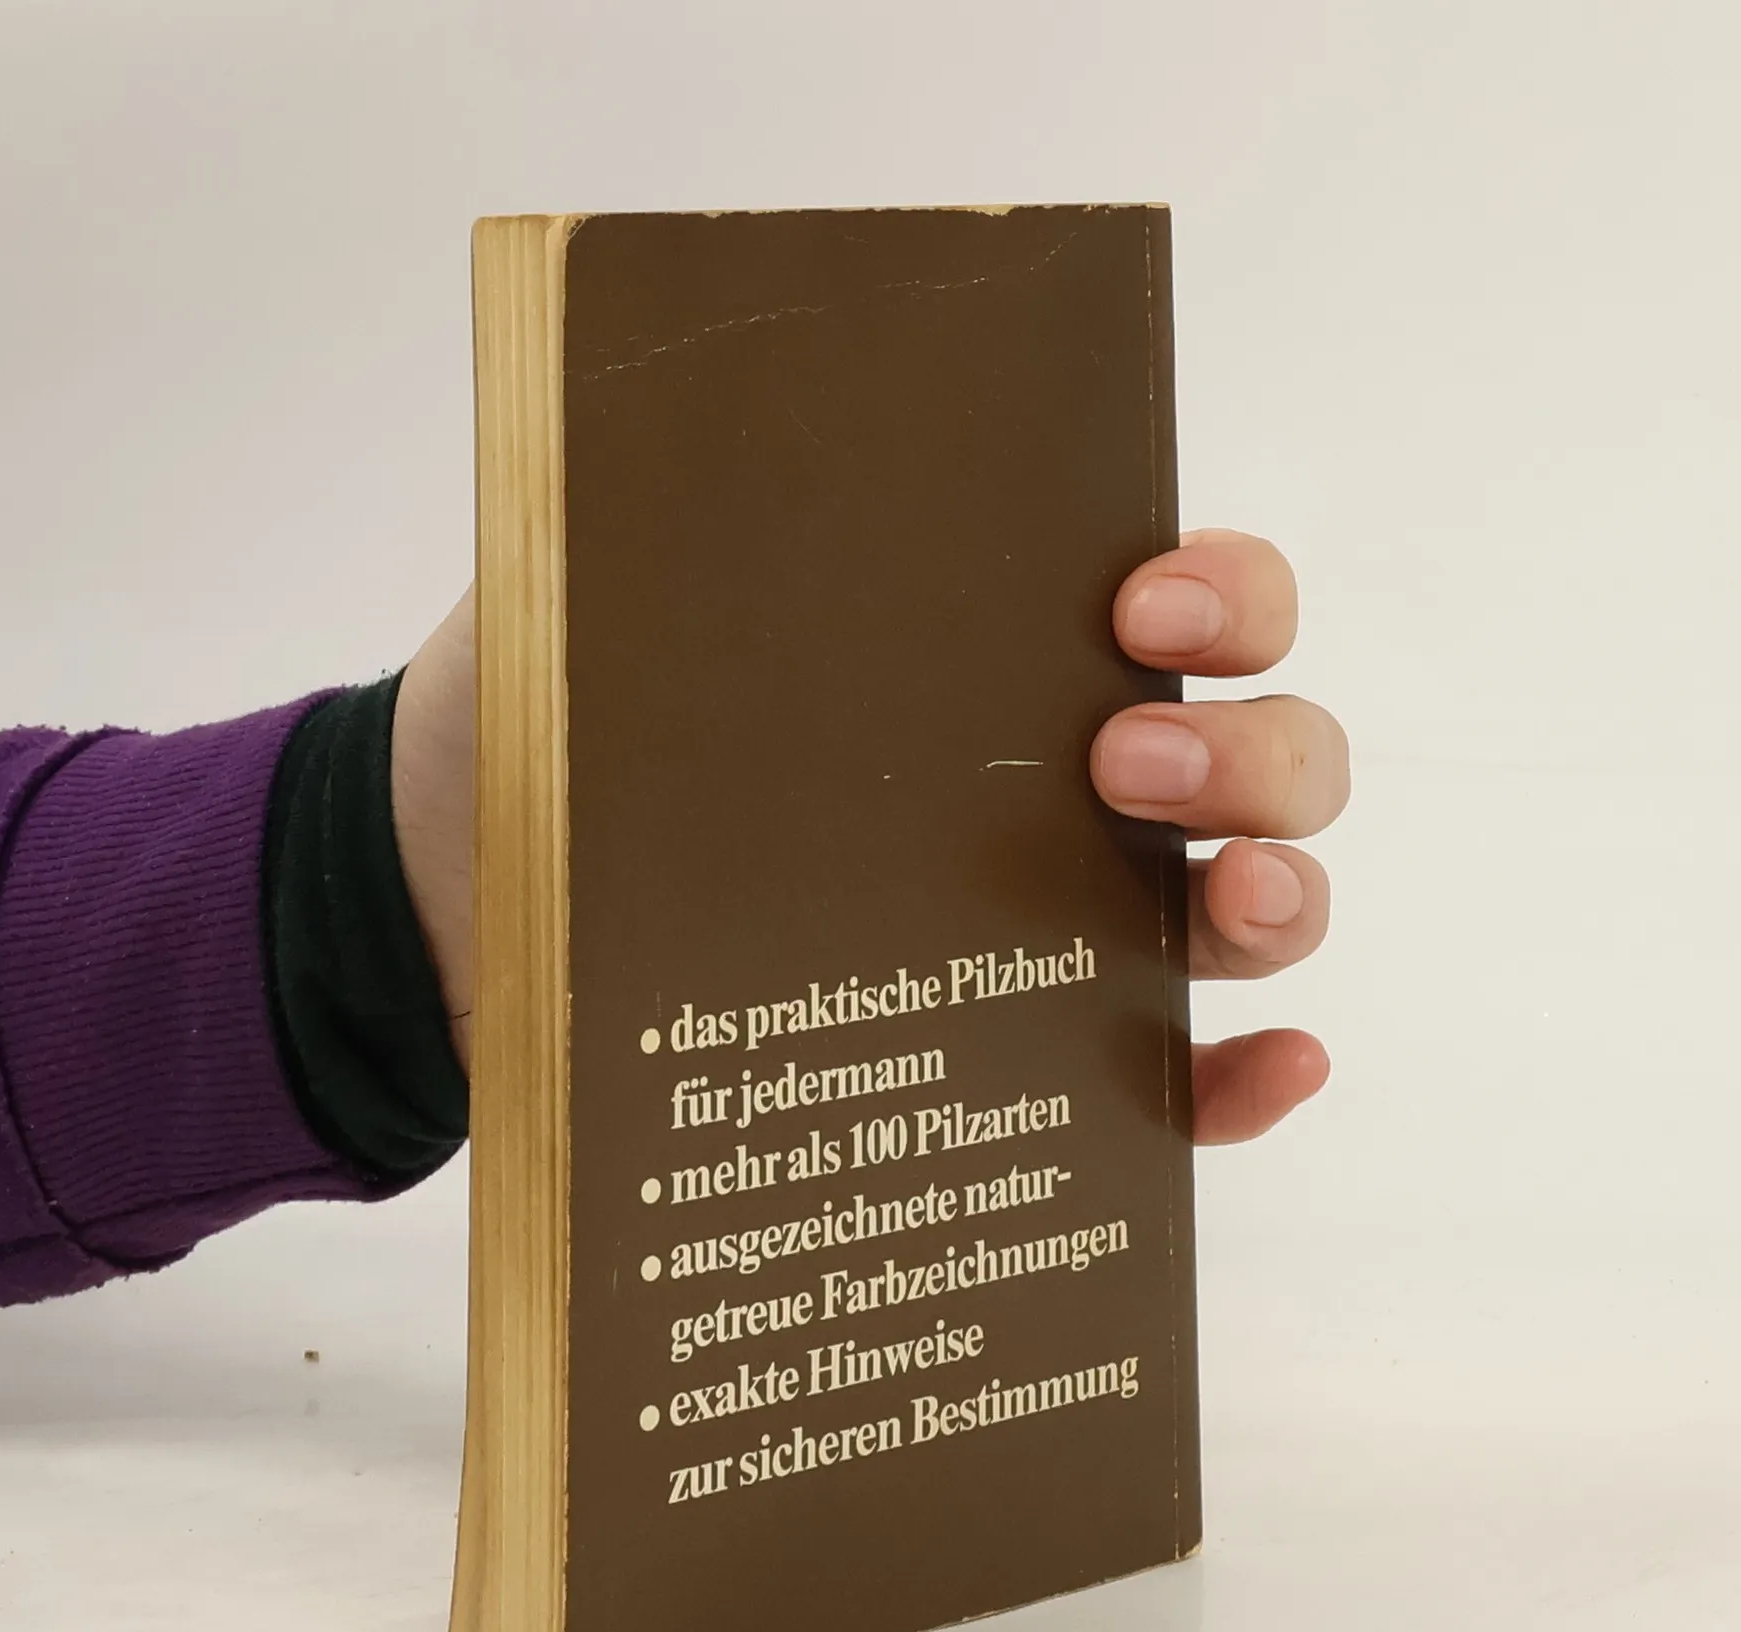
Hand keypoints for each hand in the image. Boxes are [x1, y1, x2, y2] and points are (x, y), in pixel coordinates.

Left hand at [394, 529, 1348, 1144]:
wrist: (460, 904)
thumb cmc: (542, 736)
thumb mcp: (580, 606)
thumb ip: (653, 530)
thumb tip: (695, 440)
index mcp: (995, 656)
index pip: (1191, 600)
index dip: (1226, 591)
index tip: (1146, 603)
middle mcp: (1062, 786)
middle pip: (1262, 755)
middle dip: (1248, 751)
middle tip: (1120, 761)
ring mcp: (1058, 931)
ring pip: (1248, 906)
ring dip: (1281, 899)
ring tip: (1227, 901)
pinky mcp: (1024, 1066)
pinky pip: (1175, 1083)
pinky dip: (1243, 1081)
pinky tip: (1270, 1065)